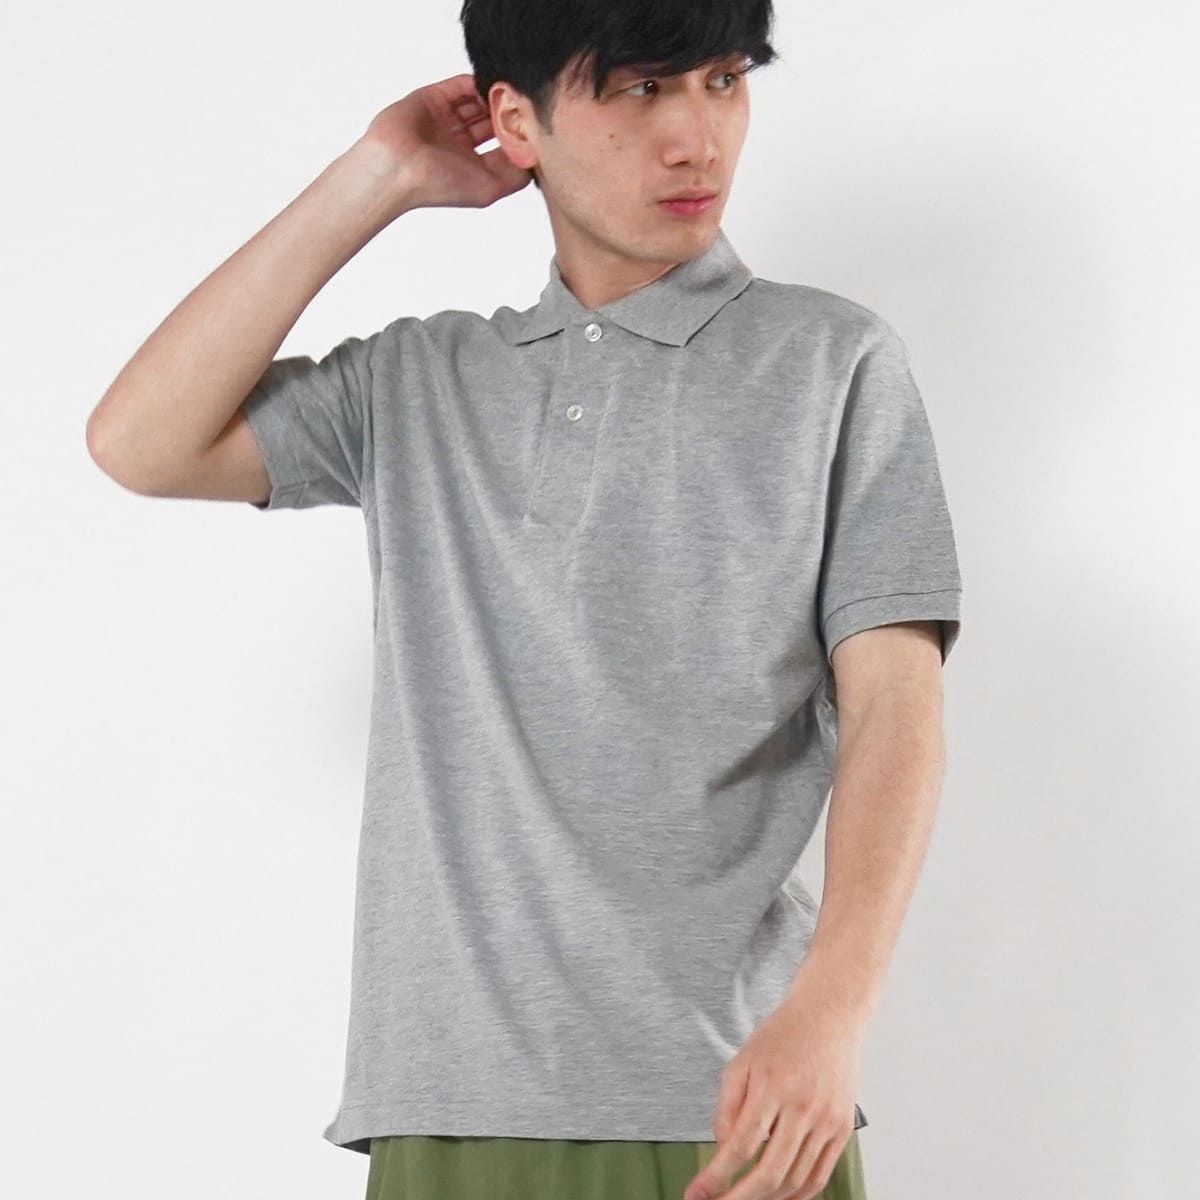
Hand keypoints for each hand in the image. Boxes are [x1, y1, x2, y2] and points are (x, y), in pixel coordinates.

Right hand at [361, 72, 533, 209]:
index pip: (504, 146)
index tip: (537, 128)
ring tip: (514, 92)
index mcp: (473, 165)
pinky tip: (495, 83)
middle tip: (528, 105)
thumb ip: (516, 178)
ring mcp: (448, 119)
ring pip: (480, 101)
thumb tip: (538, 161)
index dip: (520, 137)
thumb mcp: (488, 190)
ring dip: (496, 96)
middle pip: (494, 120)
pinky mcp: (435, 97)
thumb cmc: (438, 185)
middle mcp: (461, 142)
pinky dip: (479, 82)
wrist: (397, 167)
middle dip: (510, 113)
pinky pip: (463, 86)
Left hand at [682, 987, 865, 1199]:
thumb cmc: (782, 1036)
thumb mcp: (741, 1061)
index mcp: (772, 1088)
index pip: (740, 1147)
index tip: (696, 1194)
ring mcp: (826, 1121)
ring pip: (795, 1181)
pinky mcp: (842, 1129)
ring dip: (767, 1199)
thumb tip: (723, 1148)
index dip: (716, 1177)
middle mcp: (803, 1108)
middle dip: (739, 1199)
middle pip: (769, 1173)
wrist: (829, 1017)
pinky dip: (798, 1194)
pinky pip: (820, 1176)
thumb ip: (727, 1106)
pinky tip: (778, 1196)